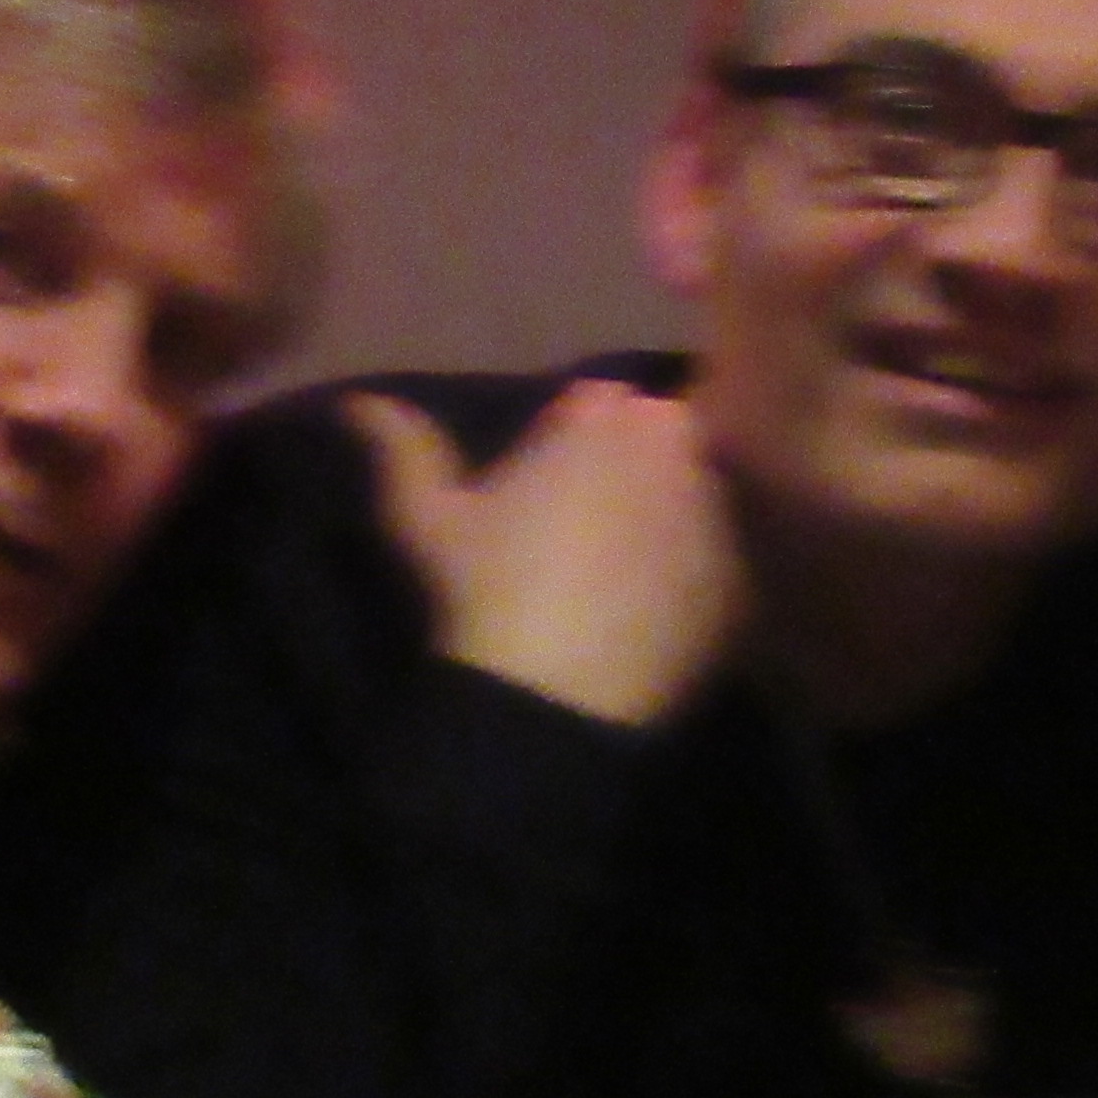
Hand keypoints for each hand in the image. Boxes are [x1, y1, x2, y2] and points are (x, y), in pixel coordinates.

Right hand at [349, 384, 743, 728]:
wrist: (550, 697)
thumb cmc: (482, 592)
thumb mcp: (427, 517)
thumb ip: (402, 445)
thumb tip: (358, 400)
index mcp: (598, 417)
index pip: (606, 401)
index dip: (583, 437)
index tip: (556, 479)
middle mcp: (669, 448)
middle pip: (664, 436)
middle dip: (637, 462)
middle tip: (591, 522)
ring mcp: (713, 510)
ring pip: (701, 490)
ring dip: (673, 511)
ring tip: (625, 566)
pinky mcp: (738, 574)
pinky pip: (723, 555)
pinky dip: (698, 570)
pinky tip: (656, 608)